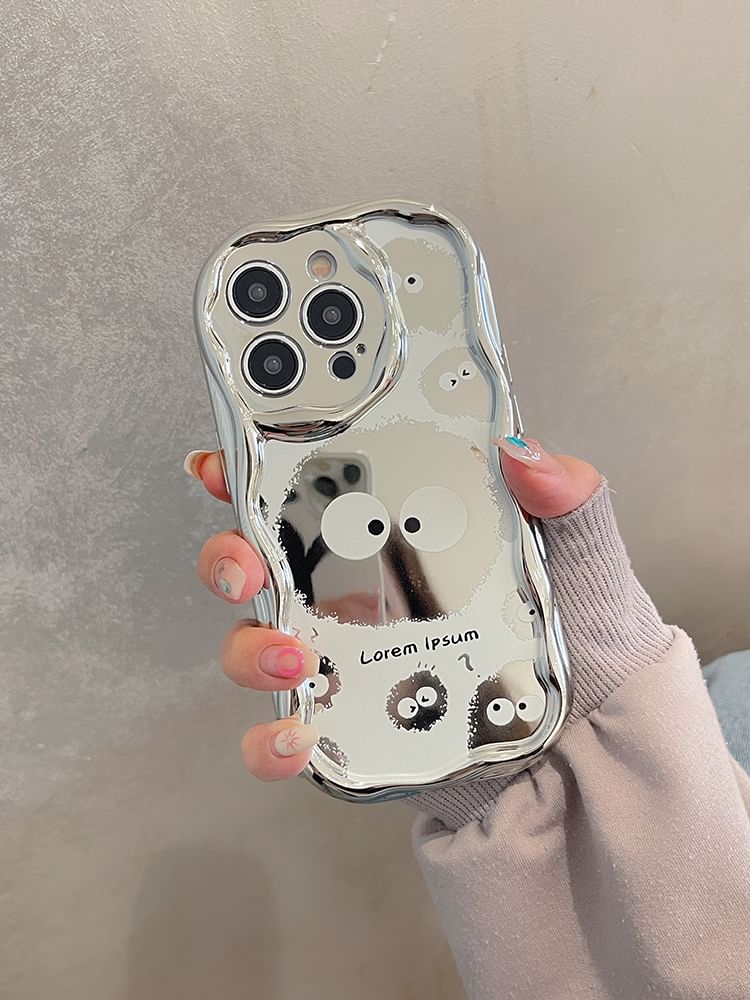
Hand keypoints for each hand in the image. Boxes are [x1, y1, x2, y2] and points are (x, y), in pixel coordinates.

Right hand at [184, 437, 600, 781]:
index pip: (309, 492)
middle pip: (258, 565)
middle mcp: (358, 595)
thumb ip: (564, 499)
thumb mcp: (580, 558)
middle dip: (227, 557)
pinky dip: (271, 742)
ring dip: (249, 648)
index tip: (224, 462)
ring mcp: (348, 661)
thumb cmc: (581, 641)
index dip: (253, 472)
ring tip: (296, 657)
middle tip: (246, 563)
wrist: (592, 747)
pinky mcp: (352, 728)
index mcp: (398, 536)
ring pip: (256, 646)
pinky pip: (285, 735)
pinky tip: (299, 736)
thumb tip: (523, 452)